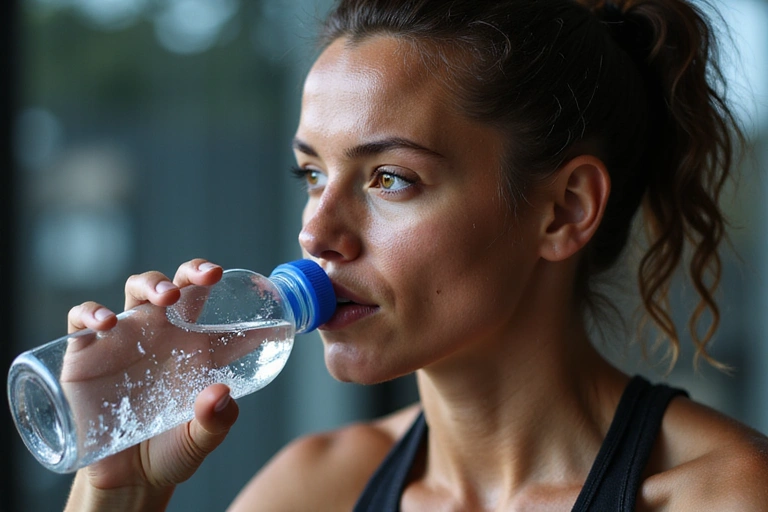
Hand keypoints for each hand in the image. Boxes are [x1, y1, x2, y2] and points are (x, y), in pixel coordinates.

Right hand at [64, 259, 239, 509]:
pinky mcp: (87, 352)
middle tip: (209, 275)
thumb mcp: (200, 441)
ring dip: (152, 283)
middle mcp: (165, 336)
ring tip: (166, 296)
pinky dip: (92, 313)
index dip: (249, 313)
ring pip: (138, 290)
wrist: (126, 477)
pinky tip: (107, 323)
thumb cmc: (171, 451)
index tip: (268, 314)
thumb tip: (220, 393)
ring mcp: (126, 339)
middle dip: (195, 271)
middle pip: (181, 286)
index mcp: (199, 351)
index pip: (226, 322)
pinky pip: (83, 319)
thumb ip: (216, 421)